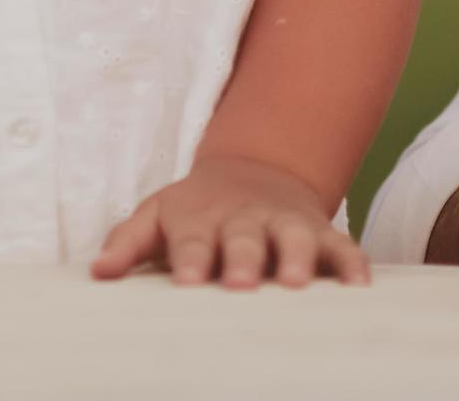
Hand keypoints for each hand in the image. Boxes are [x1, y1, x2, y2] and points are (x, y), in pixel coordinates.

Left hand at [89, 154, 369, 289]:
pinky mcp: (319, 231)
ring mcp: (284, 223)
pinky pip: (340, 244)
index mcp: (200, 217)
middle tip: (241, 283)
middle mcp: (244, 218)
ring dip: (297, 258)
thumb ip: (129, 243)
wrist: (253, 171)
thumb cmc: (197, 210)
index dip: (192, 259)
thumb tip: (98, 272)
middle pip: (244, 238)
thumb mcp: (158, 216)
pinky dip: (352, 262)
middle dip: (244, 259)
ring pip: (294, 238)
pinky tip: (359, 286)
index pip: (192, 239)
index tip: (189, 282)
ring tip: (297, 284)